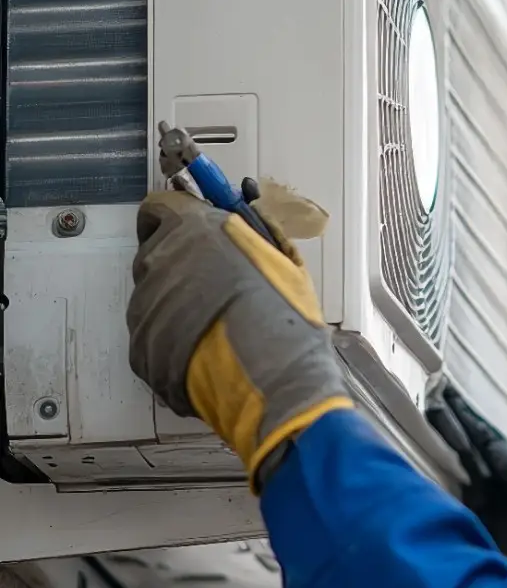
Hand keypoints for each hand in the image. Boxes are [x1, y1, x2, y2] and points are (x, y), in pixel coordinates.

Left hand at [126, 190, 353, 490]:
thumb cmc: (284, 321)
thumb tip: (240, 221)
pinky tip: (207, 350)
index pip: (160, 208)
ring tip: (218, 325)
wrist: (273, 379)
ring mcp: (144, 308)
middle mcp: (159, 263)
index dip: (178, 219)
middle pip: (156, 252)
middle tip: (217, 284)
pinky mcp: (140, 348)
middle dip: (181, 264)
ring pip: (154, 297)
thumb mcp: (284, 261)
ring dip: (178, 305)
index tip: (192, 229)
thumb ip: (251, 234)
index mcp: (193, 231)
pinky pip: (152, 336)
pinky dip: (172, 341)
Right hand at [425, 384, 506, 587]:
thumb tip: (492, 443)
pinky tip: (411, 474)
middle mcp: (492, 484)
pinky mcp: (466, 528)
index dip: (466, 417)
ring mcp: (477, 506)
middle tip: (421, 403)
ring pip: (451, 471)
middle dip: (444, 428)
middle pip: (463, 450)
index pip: (485, 438)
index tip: (446, 393)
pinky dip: (429, 487)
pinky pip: (444, 502)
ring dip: (434, 451)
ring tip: (412, 428)